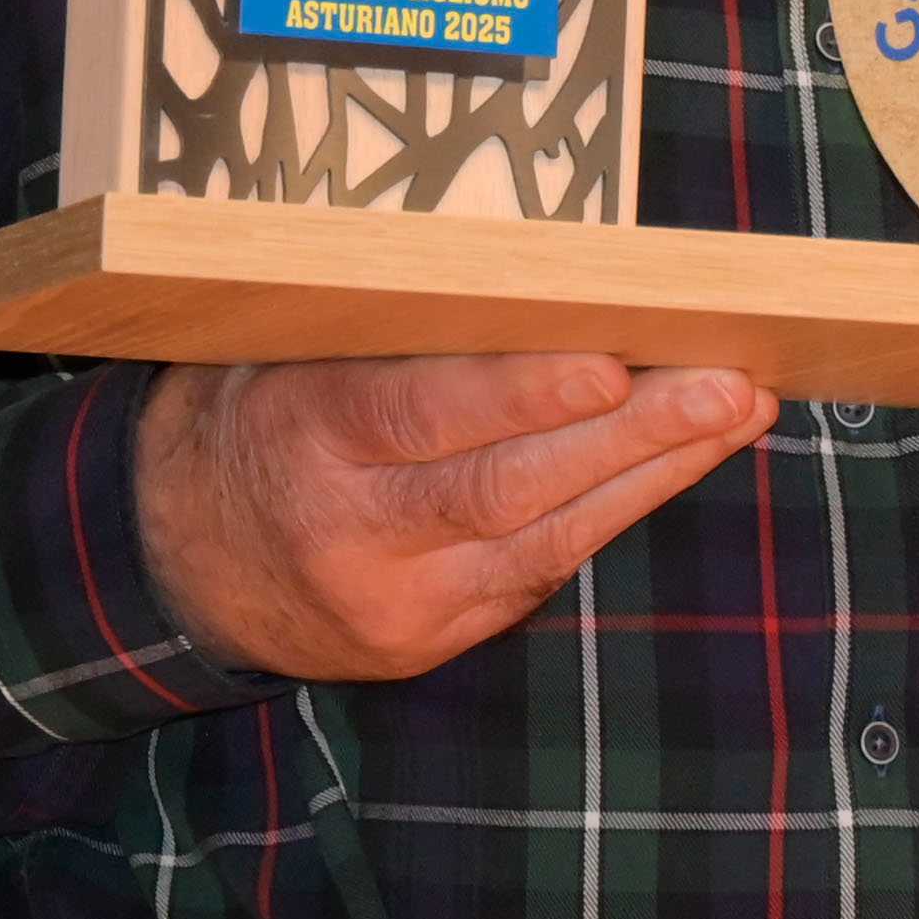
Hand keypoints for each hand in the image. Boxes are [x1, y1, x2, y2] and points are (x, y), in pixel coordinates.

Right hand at [138, 353, 775, 683]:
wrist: (179, 560)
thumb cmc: (253, 415)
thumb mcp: (281, 353)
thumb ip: (386, 331)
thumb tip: (534, 275)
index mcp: (297, 436)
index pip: (416, 416)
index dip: (518, 396)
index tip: (610, 364)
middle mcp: (347, 531)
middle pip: (502, 487)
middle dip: (629, 436)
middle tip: (728, 384)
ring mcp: (393, 602)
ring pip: (541, 540)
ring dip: (651, 473)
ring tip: (738, 410)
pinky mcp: (428, 642)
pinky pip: (537, 574)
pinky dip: (612, 511)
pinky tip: (679, 460)